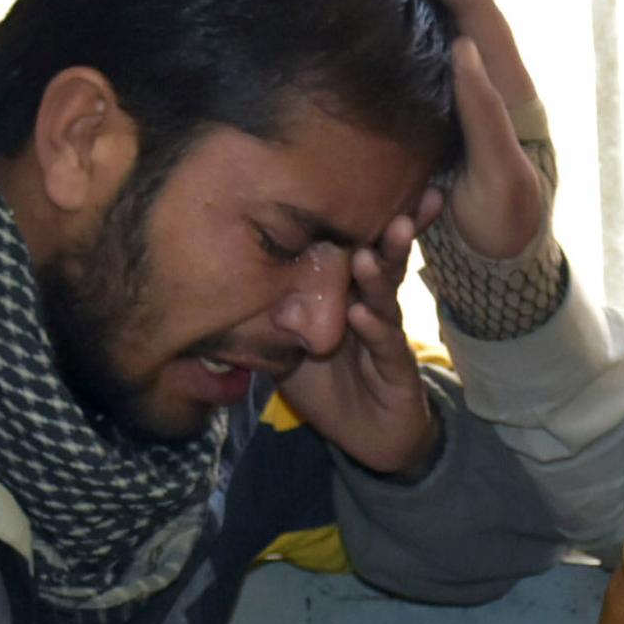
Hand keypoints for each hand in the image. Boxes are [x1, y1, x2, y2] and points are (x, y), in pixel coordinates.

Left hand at [274, 200, 441, 477]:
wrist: (367, 440)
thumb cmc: (329, 387)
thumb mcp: (289, 349)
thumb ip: (271, 318)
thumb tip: (226, 287)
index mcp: (350, 296)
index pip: (358, 251)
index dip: (366, 221)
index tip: (369, 183)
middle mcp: (373, 307)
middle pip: (382, 263)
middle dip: (390, 233)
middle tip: (395, 205)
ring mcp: (387, 336)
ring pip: (386, 298)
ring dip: (381, 272)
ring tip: (372, 251)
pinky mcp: (397, 368)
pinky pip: (386, 344)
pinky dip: (374, 328)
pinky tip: (364, 313)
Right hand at [385, 0, 552, 260]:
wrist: (508, 254)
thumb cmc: (507, 223)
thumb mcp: (503, 182)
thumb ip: (488, 120)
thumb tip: (463, 49)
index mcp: (506, 84)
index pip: (473, 9)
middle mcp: (489, 73)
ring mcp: (469, 84)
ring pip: (442, 12)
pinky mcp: (447, 101)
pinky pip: (427, 38)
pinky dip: (406, 5)